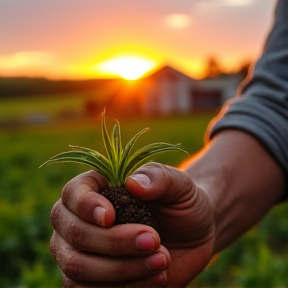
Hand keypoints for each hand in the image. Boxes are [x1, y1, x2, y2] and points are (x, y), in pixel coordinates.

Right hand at [49, 164, 214, 286]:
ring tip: (162, 260)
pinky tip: (157, 278)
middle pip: (73, 233)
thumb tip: (133, 183)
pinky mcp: (97, 281)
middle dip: (113, 242)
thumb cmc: (182, 202)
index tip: (111, 217)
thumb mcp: (179, 184)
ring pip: (78, 269)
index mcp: (98, 188)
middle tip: (153, 240)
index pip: (72, 193)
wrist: (195, 233)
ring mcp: (86, 252)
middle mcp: (84, 219)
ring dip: (121, 269)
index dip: (86, 206)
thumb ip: (158, 177)